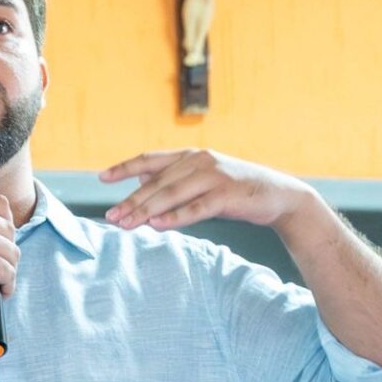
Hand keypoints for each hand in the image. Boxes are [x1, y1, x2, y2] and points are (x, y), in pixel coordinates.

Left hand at [99, 149, 316, 231]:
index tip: (102, 178)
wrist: (279, 196)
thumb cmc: (235, 190)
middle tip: (111, 217)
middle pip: (157, 182)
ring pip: (172, 194)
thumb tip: (140, 182)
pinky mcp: (227, 195)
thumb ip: (174, 180)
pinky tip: (157, 225)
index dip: (125, 168)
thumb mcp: (202, 180)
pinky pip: (196, 208)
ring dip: (147, 210)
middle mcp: (200, 161)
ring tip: (127, 224)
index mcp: (190, 156)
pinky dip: (175, 217)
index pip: (150, 160)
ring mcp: (214, 176)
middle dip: (131, 201)